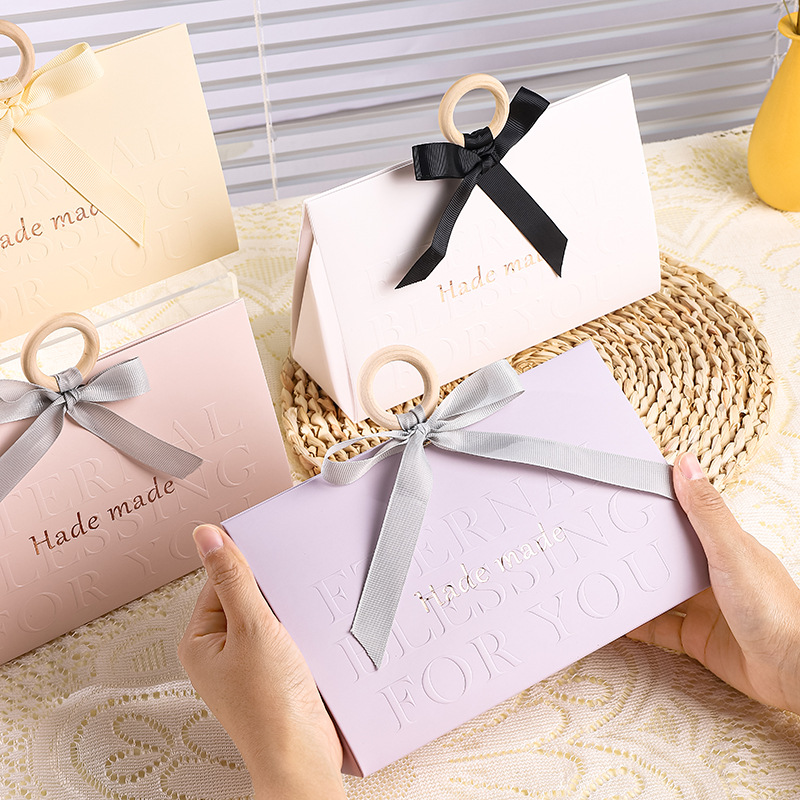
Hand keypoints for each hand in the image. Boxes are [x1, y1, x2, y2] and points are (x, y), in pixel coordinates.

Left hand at [178, 524, 346, 799]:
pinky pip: (285, 638)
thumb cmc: (269, 706)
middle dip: (272, 594)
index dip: (247, 568)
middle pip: (246, 598)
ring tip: (298, 625)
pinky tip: (310, 638)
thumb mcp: (252, 626)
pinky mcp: (272, 676)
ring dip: (288, 614)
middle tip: (286, 600)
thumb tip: (207, 536)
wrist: (301, 754)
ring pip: (269, 618)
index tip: (270, 560)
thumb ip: (232, 578)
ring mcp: (246, 666)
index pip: (219, 581)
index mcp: (200, 640)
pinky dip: (299, 633)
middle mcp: (219, 653)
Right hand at [627, 452, 799, 714]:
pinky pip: (660, 627)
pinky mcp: (698, 638)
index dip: (656, 509)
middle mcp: (714, 575)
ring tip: (604, 577)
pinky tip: (619, 619)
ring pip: (660, 592)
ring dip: (636, 587)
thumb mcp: (732, 552)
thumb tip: (686, 464)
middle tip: (605, 541)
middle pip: (668, 556)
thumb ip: (706, 511)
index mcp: (726, 547)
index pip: (685, 518)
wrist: (792, 670)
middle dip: (639, 550)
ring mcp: (706, 607)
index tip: (625, 499)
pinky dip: (638, 624)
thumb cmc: (775, 609)